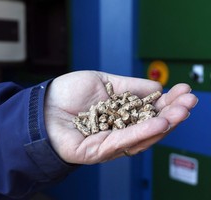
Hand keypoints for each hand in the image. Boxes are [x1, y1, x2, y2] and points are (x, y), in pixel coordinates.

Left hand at [44, 71, 197, 163]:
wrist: (43, 104)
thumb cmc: (68, 93)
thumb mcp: (103, 81)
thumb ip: (129, 87)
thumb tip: (157, 87)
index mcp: (119, 114)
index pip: (148, 110)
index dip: (166, 102)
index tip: (183, 89)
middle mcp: (117, 129)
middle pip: (149, 125)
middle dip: (171, 113)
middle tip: (190, 101)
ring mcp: (109, 142)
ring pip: (141, 136)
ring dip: (164, 123)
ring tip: (182, 111)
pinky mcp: (98, 151)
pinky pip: (123, 142)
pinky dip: (143, 132)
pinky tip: (160, 122)